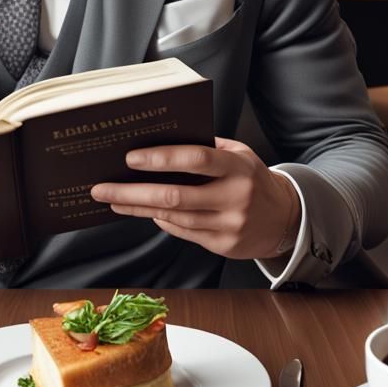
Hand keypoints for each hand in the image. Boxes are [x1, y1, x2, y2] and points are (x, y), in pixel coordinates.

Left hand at [89, 138, 300, 259]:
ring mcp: (229, 225)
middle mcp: (235, 197)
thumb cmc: (252, 178)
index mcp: (238, 167)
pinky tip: (141, 211)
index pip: (196, 160)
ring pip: (173, 217)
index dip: (161, 159)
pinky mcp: (223, 246)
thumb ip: (205, 147)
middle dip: (132, 192)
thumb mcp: (238, 154)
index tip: (130, 158)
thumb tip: (158, 140)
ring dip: (137, 209)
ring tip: (112, 199)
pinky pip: (182, 232)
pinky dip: (159, 220)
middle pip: (174, 196)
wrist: (286, 218)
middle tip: (101, 188)